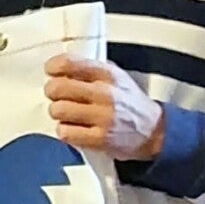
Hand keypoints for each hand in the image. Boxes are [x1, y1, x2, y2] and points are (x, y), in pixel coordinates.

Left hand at [45, 52, 165, 159]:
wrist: (153, 131)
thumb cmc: (129, 102)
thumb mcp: (116, 77)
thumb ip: (91, 69)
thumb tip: (60, 66)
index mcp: (108, 74)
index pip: (69, 63)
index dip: (53, 67)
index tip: (51, 72)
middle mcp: (105, 94)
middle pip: (57, 88)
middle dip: (52, 91)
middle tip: (57, 96)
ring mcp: (102, 118)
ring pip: (58, 110)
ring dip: (58, 113)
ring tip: (68, 114)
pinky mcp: (99, 140)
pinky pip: (65, 132)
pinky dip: (65, 131)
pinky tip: (74, 128)